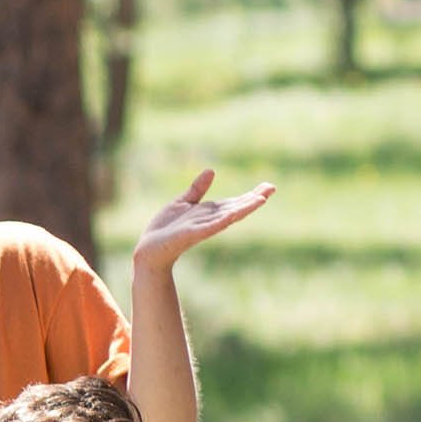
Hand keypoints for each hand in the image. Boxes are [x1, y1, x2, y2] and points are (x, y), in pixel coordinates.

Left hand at [133, 169, 273, 274]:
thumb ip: (197, 189)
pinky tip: (233, 214)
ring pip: (228, 216)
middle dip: (254, 199)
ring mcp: (203, 228)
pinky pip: (210, 227)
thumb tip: (212, 171)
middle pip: (236, 208)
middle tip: (272, 188)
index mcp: (209, 212)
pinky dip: (221, 220)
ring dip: (244, 208)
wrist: (149, 250)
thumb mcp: (182, 203)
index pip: (235, 202)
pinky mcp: (192, 234)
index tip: (268, 186)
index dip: (251, 195)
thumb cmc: (165, 229)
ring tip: (261, 199)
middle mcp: (210, 220)